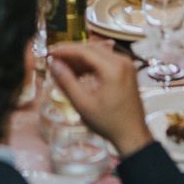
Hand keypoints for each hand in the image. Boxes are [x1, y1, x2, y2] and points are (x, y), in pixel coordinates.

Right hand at [49, 42, 150, 157]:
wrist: (133, 135)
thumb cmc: (108, 122)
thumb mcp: (83, 104)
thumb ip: (66, 82)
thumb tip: (53, 64)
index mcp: (113, 68)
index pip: (84, 50)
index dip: (64, 50)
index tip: (50, 52)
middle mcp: (122, 61)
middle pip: (91, 48)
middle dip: (71, 53)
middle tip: (54, 58)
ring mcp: (126, 65)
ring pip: (98, 53)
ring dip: (80, 58)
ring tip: (63, 67)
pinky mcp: (126, 70)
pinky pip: (105, 60)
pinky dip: (90, 64)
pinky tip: (78, 72)